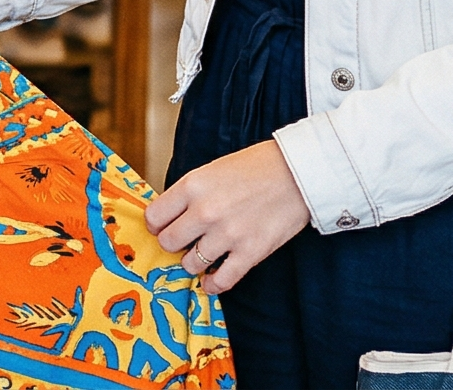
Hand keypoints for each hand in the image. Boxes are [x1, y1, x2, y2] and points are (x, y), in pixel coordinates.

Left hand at [144, 140, 314, 292]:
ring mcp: (227, 234)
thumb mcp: (212, 171)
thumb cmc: (255, 167)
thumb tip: (170, 217)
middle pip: (168, 243)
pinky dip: (213, 284)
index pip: (154, 217)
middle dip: (173, 243)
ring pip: (190, 264)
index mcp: (193, 186)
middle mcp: (205, 211)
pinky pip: (220, 281)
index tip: (162, 227)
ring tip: (204, 254)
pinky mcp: (250, 253)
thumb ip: (190, 194)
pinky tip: (213, 279)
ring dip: (194, 261)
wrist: (298, 174)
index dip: (156, 224)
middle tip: (184, 241)